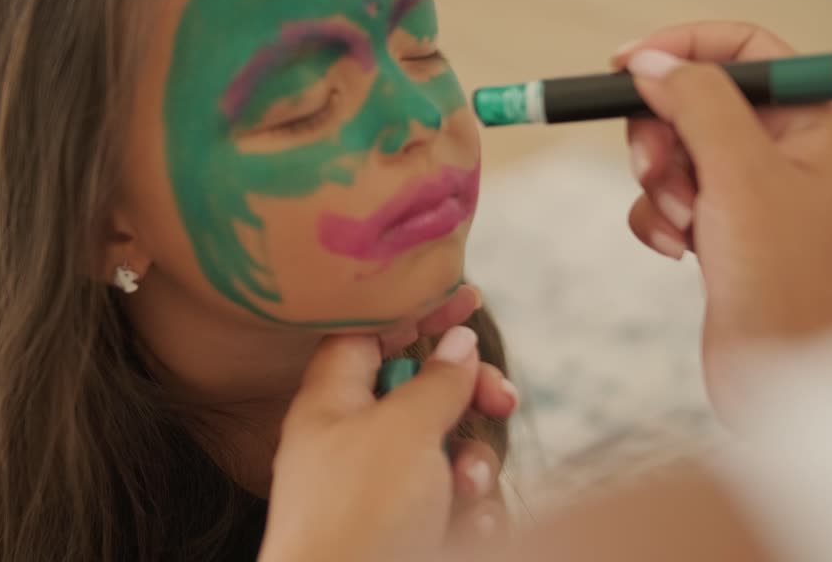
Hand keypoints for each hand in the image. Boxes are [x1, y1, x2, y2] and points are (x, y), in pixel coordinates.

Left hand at [260, 324, 517, 561]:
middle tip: (501, 399)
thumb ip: (435, 381)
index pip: (369, 331)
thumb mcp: (402, 432)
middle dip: (468, 397)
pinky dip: (468, 512)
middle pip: (420, 392)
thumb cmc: (360, 517)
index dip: (416, 309)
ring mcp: (378, 494)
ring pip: (444, 453)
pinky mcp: (405, 535)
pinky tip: (469, 527)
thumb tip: (459, 342)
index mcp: (330, 403)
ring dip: (472, 465)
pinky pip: (450, 506)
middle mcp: (350, 442)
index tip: (469, 296)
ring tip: (464, 492)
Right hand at [611, 22, 831, 423]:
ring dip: (660, 186)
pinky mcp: (719, 231)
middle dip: (662, 135)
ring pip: (672, 152)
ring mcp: (750, 193)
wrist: (786, 376)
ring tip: (683, 225)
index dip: (683, 47)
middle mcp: (783, 149)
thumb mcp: (740, 171)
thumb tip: (649, 60)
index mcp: (810, 120)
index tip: (623, 65)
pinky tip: (679, 251)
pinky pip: (664, 199)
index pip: (743, 48)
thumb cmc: (785, 276)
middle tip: (656, 169)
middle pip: (693, 101)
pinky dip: (658, 220)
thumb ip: (696, 102)